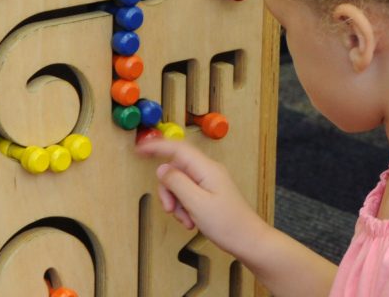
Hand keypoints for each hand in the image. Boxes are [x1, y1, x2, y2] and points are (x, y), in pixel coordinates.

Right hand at [135, 138, 266, 254]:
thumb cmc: (228, 225)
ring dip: (177, 203)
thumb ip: (177, 183)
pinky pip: (188, 194)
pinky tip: (192, 221)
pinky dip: (184, 207)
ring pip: (179, 184)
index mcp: (206, 169)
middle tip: (171, 209)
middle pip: (175, 170)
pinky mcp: (209, 193)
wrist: (249, 241)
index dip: (156, 146)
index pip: (177, 148)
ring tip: (186, 220)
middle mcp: (208, 171)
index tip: (139, 149)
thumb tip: (161, 168)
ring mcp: (209, 182)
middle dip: (168, 190)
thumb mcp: (197, 203)